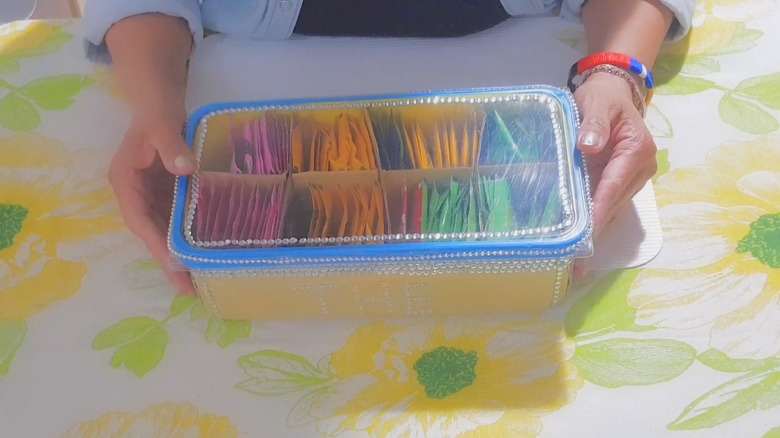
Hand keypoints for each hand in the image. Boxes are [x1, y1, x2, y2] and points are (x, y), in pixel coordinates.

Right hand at [108, 108, 196, 294]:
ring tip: (198, 281)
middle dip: (168, 260)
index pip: (139, 219)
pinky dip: (189, 234)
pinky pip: (177, 216)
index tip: (173, 263)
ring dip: (179, 253)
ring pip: (164, 228)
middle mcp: (136, 192)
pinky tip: (205, 251)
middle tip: (187, 288)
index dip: (156, 243)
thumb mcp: (161, 123)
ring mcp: (152, 192)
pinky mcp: (168, 189)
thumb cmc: (156, 108)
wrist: (160, 93)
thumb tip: (184, 169)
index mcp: (125, 181)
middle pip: (151, 231)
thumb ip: (170, 144)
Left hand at [572, 72, 657, 275]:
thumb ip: (593, 125)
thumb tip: (588, 146)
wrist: (614, 92)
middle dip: (595, 235)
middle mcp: (640, 170)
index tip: (586, 237)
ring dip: (596, 236)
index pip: (612, 188)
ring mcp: (632, 179)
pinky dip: (595, 224)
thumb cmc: (603, 98)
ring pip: (612, 211)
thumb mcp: (596, 104)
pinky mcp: (622, 182)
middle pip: (614, 206)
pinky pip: (608, 205)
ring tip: (578, 264)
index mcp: (636, 152)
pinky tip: (582, 245)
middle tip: (577, 265)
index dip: (598, 214)